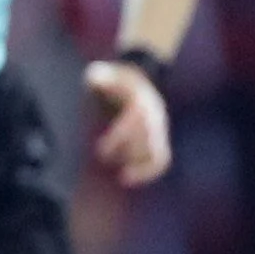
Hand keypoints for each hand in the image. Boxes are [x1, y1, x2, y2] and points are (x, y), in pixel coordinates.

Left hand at [85, 59, 172, 185]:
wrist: (137, 79)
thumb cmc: (114, 79)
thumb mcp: (105, 73)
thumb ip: (99, 75)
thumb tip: (93, 77)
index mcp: (141, 100)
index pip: (134, 121)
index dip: (118, 138)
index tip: (100, 150)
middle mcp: (154, 116)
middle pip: (147, 140)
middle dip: (125, 152)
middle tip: (103, 158)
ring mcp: (159, 128)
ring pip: (158, 153)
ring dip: (139, 167)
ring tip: (122, 176)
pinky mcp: (159, 139)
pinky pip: (161, 159)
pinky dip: (148, 172)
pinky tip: (128, 180)